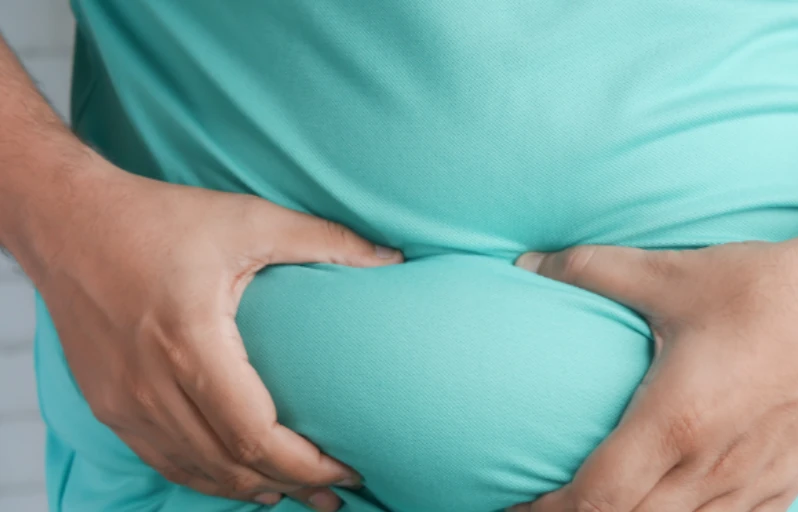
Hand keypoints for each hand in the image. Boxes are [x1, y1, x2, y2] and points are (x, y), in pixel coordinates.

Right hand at [29, 158, 402, 510]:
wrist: (67, 222)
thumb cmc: (158, 218)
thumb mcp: (249, 219)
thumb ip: (325, 240)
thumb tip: (392, 259)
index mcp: (190, 341)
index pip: (255, 434)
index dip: (306, 464)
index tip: (347, 469)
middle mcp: (150, 383)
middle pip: (229, 464)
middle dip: (290, 486)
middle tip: (335, 495)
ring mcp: (122, 401)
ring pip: (195, 470)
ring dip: (249, 489)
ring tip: (296, 495)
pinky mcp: (107, 404)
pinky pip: (162, 459)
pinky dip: (205, 477)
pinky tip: (238, 480)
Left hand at [511, 239, 797, 511]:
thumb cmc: (765, 287)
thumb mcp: (670, 273)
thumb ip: (589, 268)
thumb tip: (526, 262)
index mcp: (678, 422)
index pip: (596, 499)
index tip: (515, 506)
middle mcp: (714, 467)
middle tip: (541, 509)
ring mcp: (754, 483)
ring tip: (597, 510)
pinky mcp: (787, 484)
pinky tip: (667, 510)